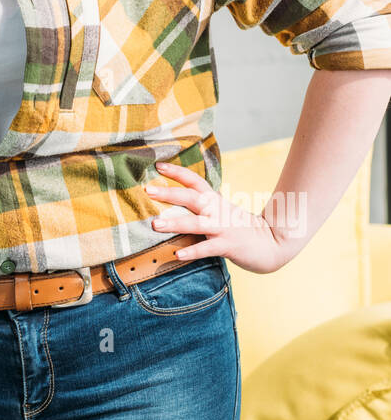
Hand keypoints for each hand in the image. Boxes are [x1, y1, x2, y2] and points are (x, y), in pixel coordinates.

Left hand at [145, 160, 290, 274]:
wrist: (272, 243)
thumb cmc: (240, 227)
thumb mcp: (221, 210)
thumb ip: (202, 205)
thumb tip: (174, 199)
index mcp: (215, 200)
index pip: (195, 180)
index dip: (177, 172)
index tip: (158, 165)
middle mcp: (217, 211)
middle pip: (192, 197)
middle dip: (169, 193)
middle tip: (148, 190)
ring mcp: (223, 228)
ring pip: (196, 223)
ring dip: (175, 223)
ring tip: (155, 224)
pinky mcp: (228, 246)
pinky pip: (207, 248)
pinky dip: (192, 251)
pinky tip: (178, 254)